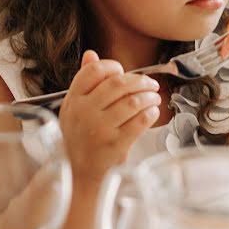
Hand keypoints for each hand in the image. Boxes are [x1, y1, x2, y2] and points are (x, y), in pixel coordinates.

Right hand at [58, 50, 160, 184]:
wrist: (78, 174)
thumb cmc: (79, 138)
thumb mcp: (73, 108)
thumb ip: (84, 81)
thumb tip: (91, 54)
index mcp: (73, 99)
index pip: (94, 71)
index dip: (113, 67)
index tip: (123, 71)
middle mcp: (84, 112)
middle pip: (118, 84)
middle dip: (140, 80)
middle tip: (151, 84)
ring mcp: (100, 129)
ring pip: (133, 101)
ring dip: (150, 96)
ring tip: (154, 97)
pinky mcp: (116, 145)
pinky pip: (140, 121)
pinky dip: (152, 113)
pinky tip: (153, 112)